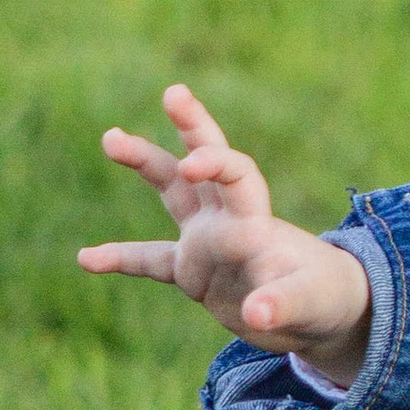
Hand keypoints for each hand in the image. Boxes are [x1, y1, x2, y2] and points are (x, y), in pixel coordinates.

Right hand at [78, 85, 373, 380]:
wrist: (321, 316)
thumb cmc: (324, 300)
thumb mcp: (309, 304)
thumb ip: (282, 304)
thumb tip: (258, 315)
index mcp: (255, 217)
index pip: (235, 173)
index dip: (214, 163)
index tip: (190, 165)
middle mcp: (228, 219)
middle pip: (207, 159)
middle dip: (191, 126)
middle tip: (173, 92)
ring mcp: (208, 241)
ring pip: (172, 191)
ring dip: (145, 162)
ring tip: (110, 137)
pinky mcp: (194, 271)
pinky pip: (149, 259)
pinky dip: (120, 259)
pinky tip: (85, 259)